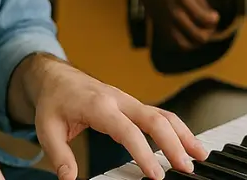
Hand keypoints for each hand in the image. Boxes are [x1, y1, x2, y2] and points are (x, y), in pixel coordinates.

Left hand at [29, 56, 207, 179]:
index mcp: (99, 106)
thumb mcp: (47, 128)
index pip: (127, 130)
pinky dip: (177, 128)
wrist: (56, 77)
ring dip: (183, 134)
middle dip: (174, 143)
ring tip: (199, 156)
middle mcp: (118, 100)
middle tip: (186, 168)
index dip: (144, 153)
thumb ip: (60, 156)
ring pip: (163, 114)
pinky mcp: (133, 105)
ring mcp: (128, 101)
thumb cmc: (53, 101)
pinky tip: (188, 143)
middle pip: (154, 119)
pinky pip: (160, 114)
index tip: (155, 175)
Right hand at [141, 0, 218, 49]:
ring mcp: (167, 23)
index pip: (203, 18)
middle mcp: (175, 13)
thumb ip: (202, 4)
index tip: (215, 16)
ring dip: (197, 42)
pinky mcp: (162, 30)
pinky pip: (177, 44)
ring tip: (201, 33)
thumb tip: (212, 21)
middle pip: (198, 35)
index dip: (213, 20)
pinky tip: (190, 35)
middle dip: (208, 33)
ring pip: (187, 45)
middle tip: (210, 27)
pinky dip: (186, 43)